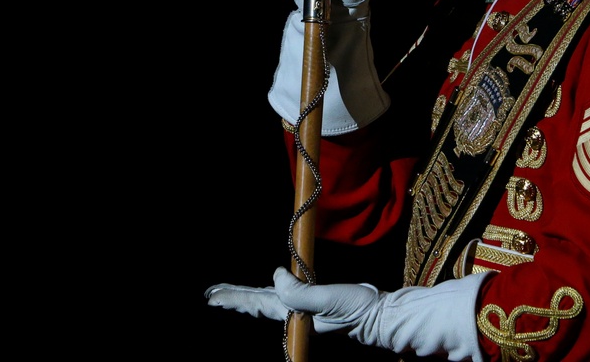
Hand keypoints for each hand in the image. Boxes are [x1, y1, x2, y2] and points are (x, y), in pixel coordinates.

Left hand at [205, 267, 378, 333]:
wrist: (376, 314)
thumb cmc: (352, 308)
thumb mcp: (324, 300)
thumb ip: (297, 292)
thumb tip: (275, 274)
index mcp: (291, 313)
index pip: (256, 303)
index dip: (235, 298)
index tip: (213, 296)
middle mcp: (292, 311)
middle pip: (257, 302)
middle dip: (235, 299)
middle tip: (212, 295)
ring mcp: (302, 307)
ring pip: (267, 299)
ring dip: (247, 296)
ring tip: (230, 294)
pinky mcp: (313, 299)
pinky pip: (284, 292)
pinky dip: (268, 290)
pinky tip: (268, 287)